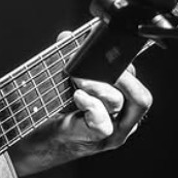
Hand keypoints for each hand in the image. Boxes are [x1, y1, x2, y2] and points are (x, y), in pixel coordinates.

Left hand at [13, 30, 152, 174]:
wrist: (38, 139)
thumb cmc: (56, 110)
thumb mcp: (65, 79)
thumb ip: (69, 56)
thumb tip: (67, 37)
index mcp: (122, 101)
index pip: (134, 77)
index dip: (121, 62)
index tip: (100, 49)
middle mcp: (123, 118)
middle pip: (138, 94)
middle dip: (119, 75)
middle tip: (97, 67)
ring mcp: (112, 132)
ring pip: (117, 102)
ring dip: (96, 85)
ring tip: (77, 80)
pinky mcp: (96, 140)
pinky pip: (102, 124)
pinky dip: (90, 106)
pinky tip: (78, 97)